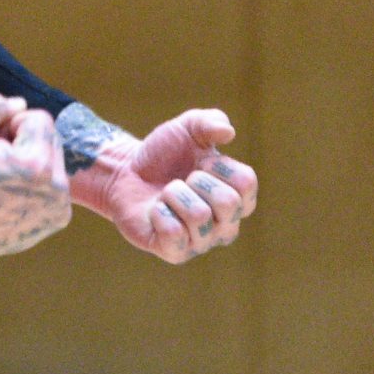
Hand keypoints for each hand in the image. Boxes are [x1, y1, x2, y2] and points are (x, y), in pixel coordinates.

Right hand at [0, 91, 71, 260]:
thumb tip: (20, 104)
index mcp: (37, 164)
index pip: (39, 118)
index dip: (10, 125)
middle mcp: (58, 188)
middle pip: (50, 138)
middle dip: (23, 141)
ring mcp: (61, 206)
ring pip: (53, 160)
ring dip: (30, 161)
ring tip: (2, 179)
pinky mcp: (59, 219)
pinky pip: (54, 183)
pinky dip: (36, 183)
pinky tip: (12, 196)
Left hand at [95, 107, 257, 264]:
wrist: (126, 171)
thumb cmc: (164, 154)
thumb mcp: (187, 127)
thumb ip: (210, 121)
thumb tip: (227, 132)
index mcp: (238, 197)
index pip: (247, 184)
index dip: (219, 166)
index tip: (200, 163)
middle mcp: (226, 225)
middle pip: (228, 203)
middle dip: (197, 181)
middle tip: (182, 179)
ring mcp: (202, 242)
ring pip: (199, 217)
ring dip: (174, 195)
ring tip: (166, 193)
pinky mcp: (175, 253)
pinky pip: (173, 232)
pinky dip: (159, 213)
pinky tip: (155, 210)